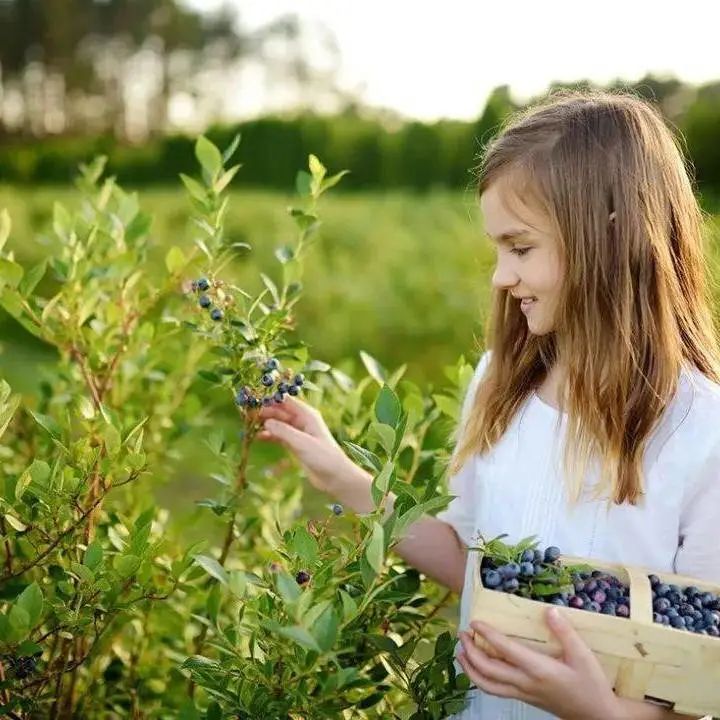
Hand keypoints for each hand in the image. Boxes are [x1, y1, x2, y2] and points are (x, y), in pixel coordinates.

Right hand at [256, 395, 360, 494]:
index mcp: (307, 414)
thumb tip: (265, 421)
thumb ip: (283, 431)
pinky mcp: (295, 444)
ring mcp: (298, 432)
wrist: (335, 477)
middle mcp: (302, 420)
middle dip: (265, 412)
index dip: (270, 399)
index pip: (286, 400)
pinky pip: (279, 435)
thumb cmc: (323, 456)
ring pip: (278, 423)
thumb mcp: (301, 443)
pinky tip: (258, 437)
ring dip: (266, 424)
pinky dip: (269, 435)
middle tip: (248, 416)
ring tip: (250, 427)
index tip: (254, 401)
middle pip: (280, 411)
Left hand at [457, 606, 622, 719]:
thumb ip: (565, 632)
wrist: (597, 716)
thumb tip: (549, 610)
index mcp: (538, 670)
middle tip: (462, 633)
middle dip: (470, 652)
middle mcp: (525, 683)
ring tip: (460, 652)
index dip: (487, 635)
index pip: (505, 650)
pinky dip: (481, 679)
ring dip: (470, 668)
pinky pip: (496, 690)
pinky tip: (479, 667)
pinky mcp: (524, 699)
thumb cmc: (591, 685)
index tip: (474, 621)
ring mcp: (523, 694)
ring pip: (487, 685)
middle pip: (488, 670)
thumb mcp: (584, 656)